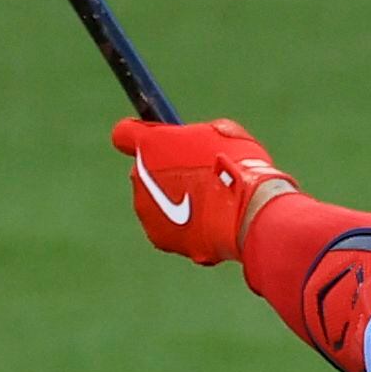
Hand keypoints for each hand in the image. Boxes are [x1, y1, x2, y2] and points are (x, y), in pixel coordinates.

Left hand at [112, 115, 292, 265]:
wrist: (246, 214)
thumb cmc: (238, 168)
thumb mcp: (223, 135)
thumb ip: (197, 135)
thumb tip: (196, 142)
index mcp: (150, 143)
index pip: (124, 133)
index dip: (140, 136)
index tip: (158, 141)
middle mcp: (139, 176)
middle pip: (144, 170)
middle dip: (165, 172)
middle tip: (198, 175)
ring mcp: (146, 210)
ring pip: (156, 201)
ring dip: (176, 200)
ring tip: (210, 202)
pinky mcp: (158, 238)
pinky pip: (169, 227)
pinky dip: (185, 225)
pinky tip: (211, 221)